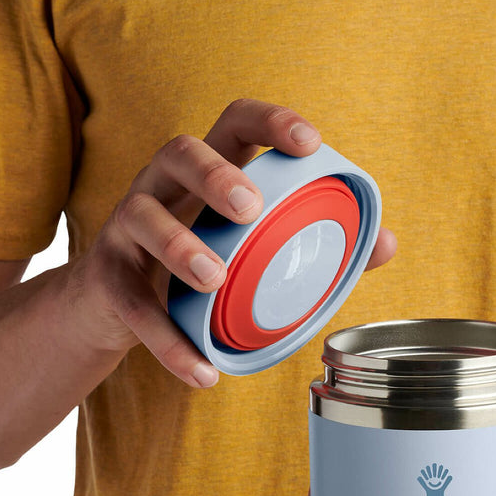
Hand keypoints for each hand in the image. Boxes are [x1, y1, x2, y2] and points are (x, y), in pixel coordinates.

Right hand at [66, 99, 396, 387]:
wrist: (114, 311)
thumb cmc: (198, 269)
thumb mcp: (251, 248)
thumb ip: (320, 244)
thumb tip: (388, 244)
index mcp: (208, 174)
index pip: (235, 124)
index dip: (270, 123)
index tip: (309, 142)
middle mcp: (163, 188)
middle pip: (180, 152)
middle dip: (216, 175)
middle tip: (250, 208)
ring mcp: (127, 229)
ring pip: (142, 216)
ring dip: (179, 245)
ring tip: (214, 277)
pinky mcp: (106, 278)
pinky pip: (132, 306)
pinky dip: (168, 341)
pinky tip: (202, 372)